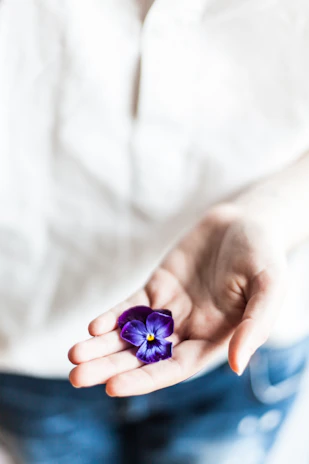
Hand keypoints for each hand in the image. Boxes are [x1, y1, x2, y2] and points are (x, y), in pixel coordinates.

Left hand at [68, 204, 286, 395]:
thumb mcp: (270, 287)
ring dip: (103, 345)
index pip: (174, 368)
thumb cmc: (264, 255)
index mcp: (214, 339)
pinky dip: (113, 316)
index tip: (113, 386)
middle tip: (77, 377)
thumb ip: (255, 326)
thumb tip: (236, 365)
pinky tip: (94, 326)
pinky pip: (132, 306)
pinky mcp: (158, 286)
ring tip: (74, 355)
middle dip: (111, 366)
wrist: (246, 221)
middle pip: (144, 356)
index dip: (145, 379)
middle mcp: (189, 330)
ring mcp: (171, 308)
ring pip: (132, 334)